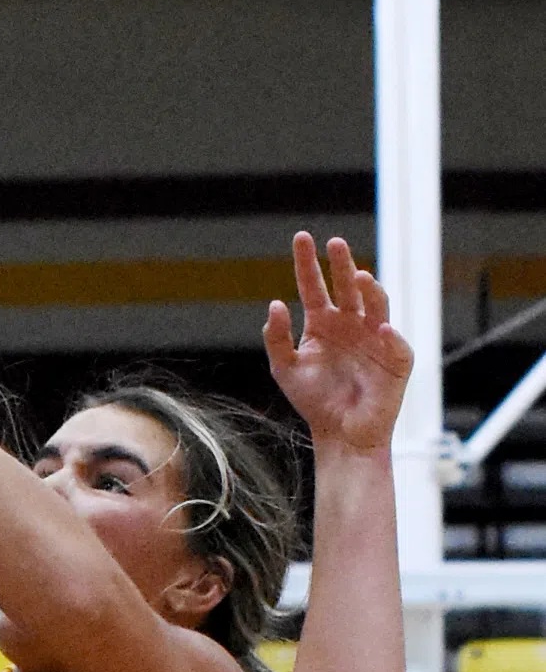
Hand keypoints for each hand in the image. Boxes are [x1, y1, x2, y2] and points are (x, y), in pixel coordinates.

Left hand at [264, 233, 412, 451]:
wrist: (339, 434)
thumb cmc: (314, 400)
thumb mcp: (285, 368)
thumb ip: (276, 338)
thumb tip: (276, 303)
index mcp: (322, 323)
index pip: (314, 286)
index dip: (308, 263)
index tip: (302, 237)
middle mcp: (349, 324)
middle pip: (347, 287)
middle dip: (342, 265)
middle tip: (335, 243)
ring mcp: (374, 338)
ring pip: (376, 305)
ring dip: (370, 290)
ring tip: (360, 277)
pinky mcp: (396, 360)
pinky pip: (395, 343)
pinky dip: (389, 334)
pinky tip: (379, 325)